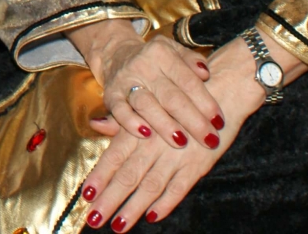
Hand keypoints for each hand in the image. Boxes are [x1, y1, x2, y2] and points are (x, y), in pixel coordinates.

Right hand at [78, 23, 222, 152]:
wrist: (117, 54)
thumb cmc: (157, 60)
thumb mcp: (175, 51)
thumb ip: (192, 60)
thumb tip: (205, 73)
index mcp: (162, 53)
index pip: (188, 81)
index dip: (206, 103)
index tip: (220, 123)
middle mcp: (143, 65)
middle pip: (171, 96)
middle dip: (192, 120)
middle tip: (209, 139)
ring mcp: (125, 80)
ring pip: (146, 104)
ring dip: (164, 124)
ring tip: (181, 141)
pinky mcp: (111, 95)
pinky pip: (119, 110)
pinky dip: (130, 123)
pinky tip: (145, 134)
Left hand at [80, 35, 263, 229]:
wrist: (222, 87)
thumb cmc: (180, 95)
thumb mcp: (148, 102)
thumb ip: (122, 120)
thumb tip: (96, 124)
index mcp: (140, 128)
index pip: (114, 157)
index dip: (99, 177)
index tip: (85, 195)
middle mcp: (153, 143)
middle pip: (128, 176)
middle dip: (110, 199)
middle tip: (93, 219)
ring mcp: (176, 155)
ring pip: (150, 186)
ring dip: (133, 208)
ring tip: (118, 226)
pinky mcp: (198, 164)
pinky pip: (179, 188)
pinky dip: (166, 203)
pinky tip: (152, 216)